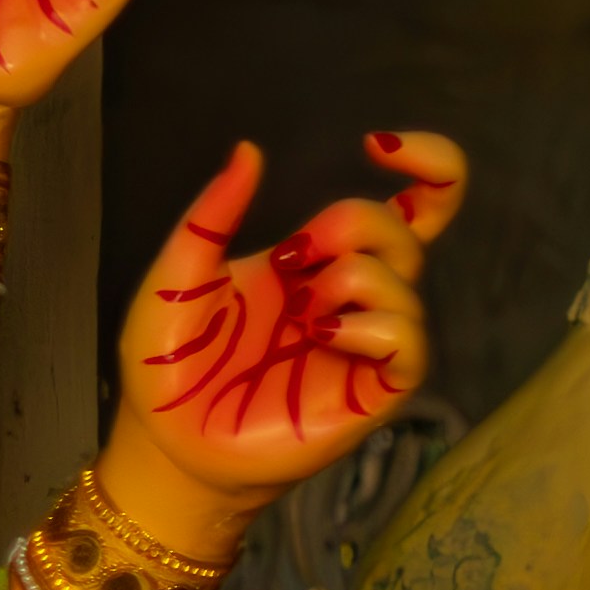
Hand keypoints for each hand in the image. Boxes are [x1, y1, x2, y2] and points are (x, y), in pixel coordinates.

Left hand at [117, 134, 460, 503]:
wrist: (162, 444)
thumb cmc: (166, 366)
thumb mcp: (176, 278)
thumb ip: (211, 216)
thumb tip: (250, 150)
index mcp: (312, 263)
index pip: (407, 206)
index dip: (428, 166)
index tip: (381, 144)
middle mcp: (347, 297)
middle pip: (403, 233)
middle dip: (358, 223)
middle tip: (295, 256)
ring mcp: (363, 344)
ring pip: (409, 283)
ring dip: (357, 278)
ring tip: (303, 313)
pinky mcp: (371, 392)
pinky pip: (410, 344)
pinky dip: (378, 326)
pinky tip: (329, 332)